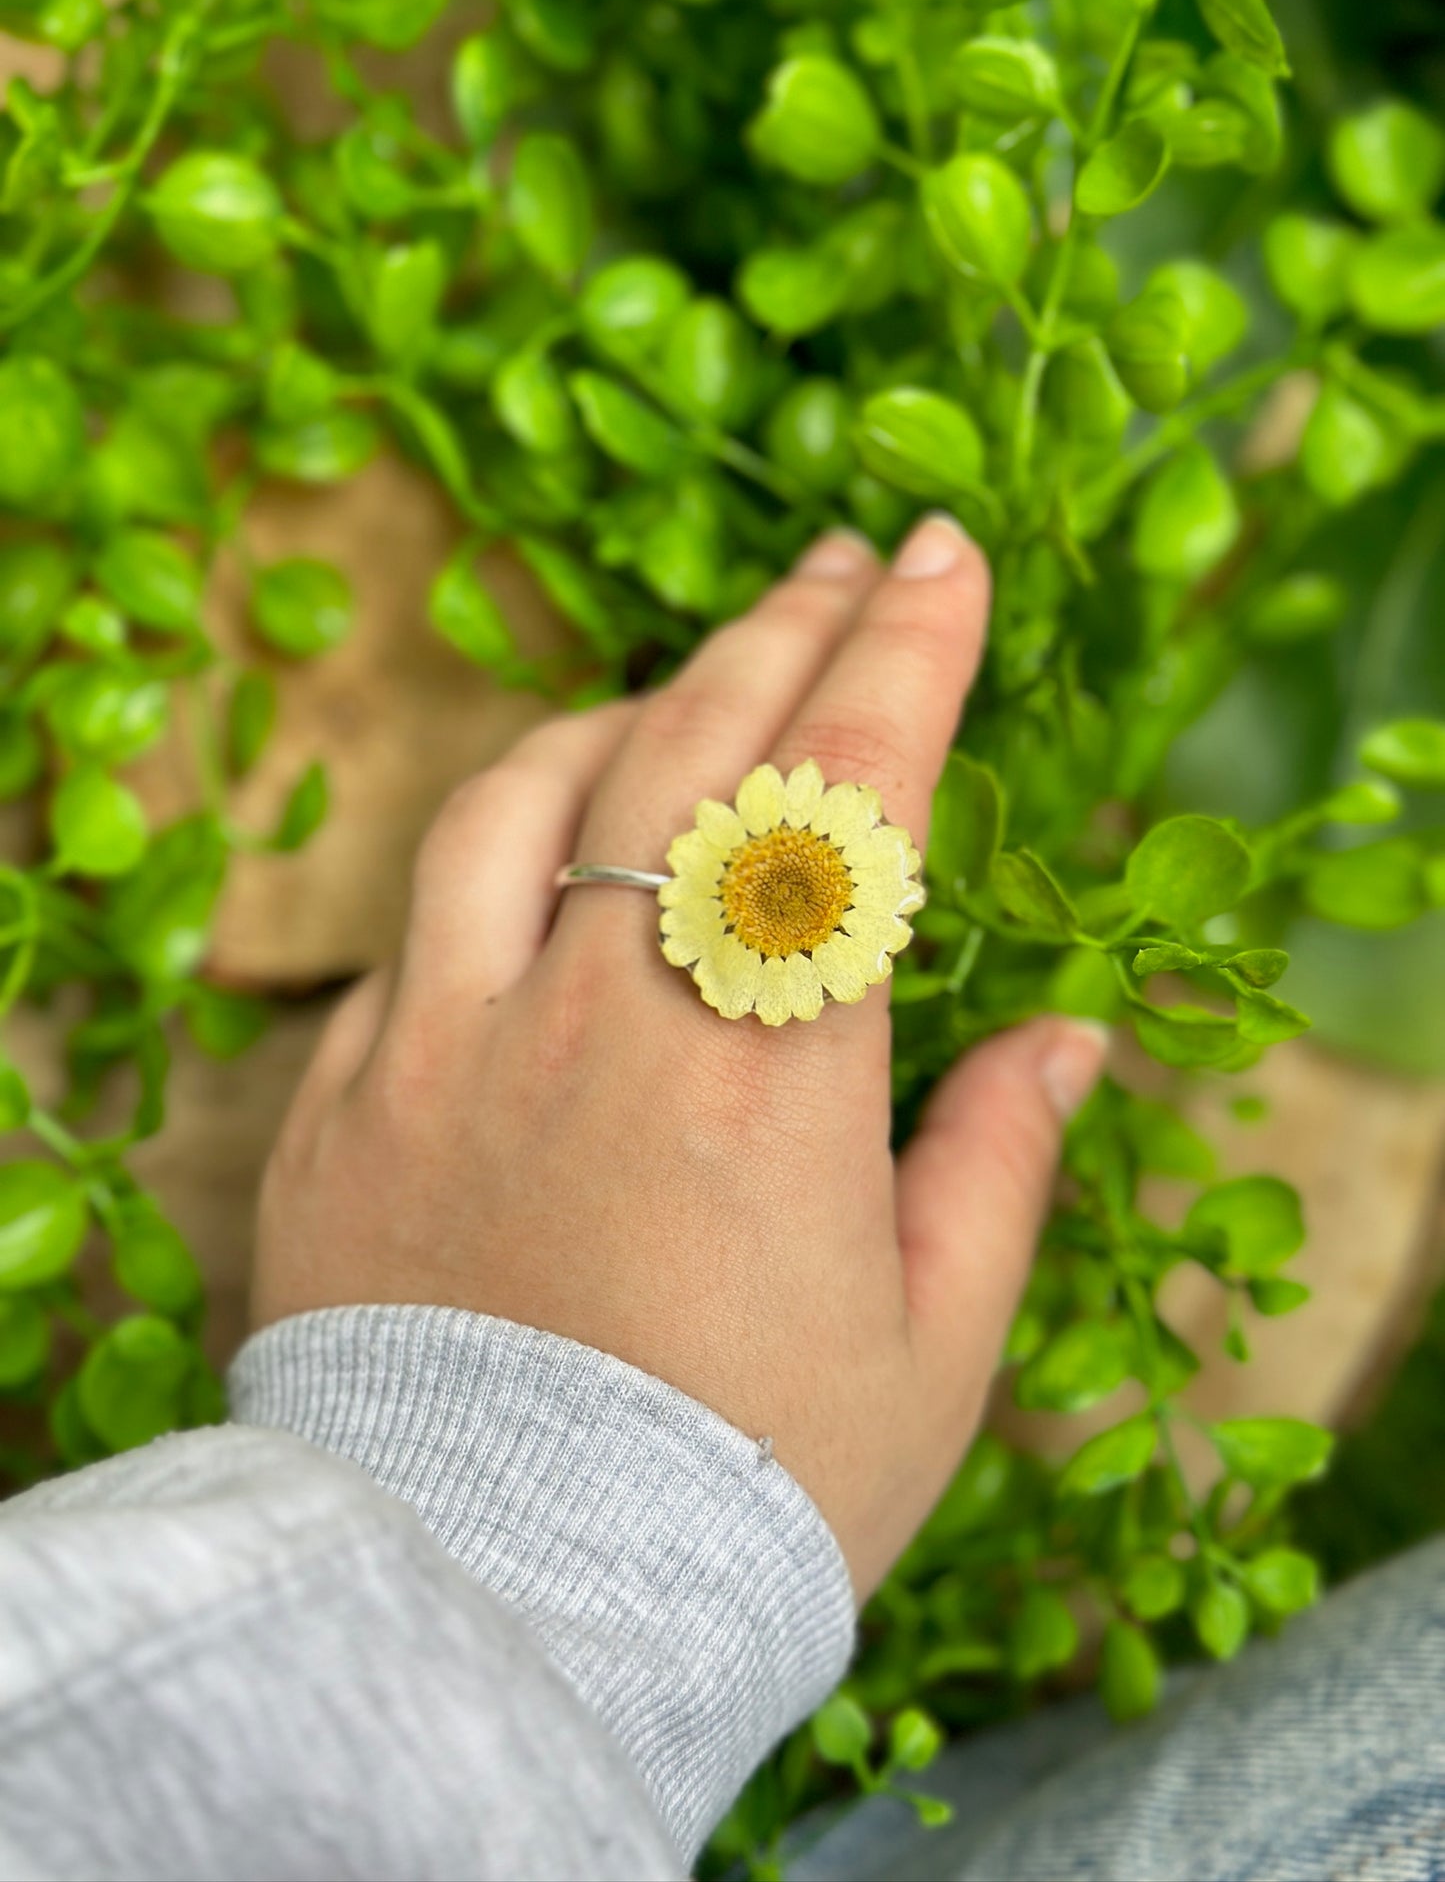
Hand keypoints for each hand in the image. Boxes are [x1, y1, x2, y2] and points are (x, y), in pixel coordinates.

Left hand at [252, 516, 1107, 1599]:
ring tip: (702, 684)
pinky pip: (420, 911)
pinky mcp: (351, 1096)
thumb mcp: (931, 1344)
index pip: (847, 796)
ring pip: (532, 791)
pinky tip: (544, 836)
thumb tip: (1065, 1038)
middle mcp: (603, 1016)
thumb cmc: (747, 1490)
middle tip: (847, 560)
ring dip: (635, 706)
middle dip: (789, 630)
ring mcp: (453, 1042)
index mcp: (771, 1071)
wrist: (504, 1611)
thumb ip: (1000, 1162)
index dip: (906, 653)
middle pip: (699, 750)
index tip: (943, 557)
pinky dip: (500, 837)